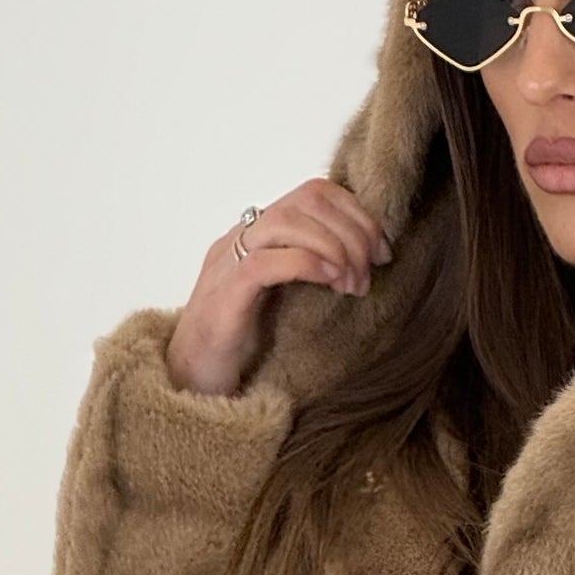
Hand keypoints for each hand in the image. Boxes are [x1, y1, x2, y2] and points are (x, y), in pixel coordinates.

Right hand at [165, 178, 392, 394]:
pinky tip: (333, 284)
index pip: (314, 193)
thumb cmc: (243, 345)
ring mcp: (229, 262)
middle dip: (351, 231)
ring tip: (354, 283)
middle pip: (306, 200)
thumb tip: (365, 263)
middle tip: (371, 270)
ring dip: (334, 248)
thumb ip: (312, 272)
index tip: (382, 251)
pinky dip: (308, 265)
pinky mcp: (225, 294)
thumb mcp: (286, 298)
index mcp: (258, 235)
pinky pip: (266, 262)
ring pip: (286, 222)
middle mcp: (242, 238)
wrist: (192, 381)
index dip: (357, 214)